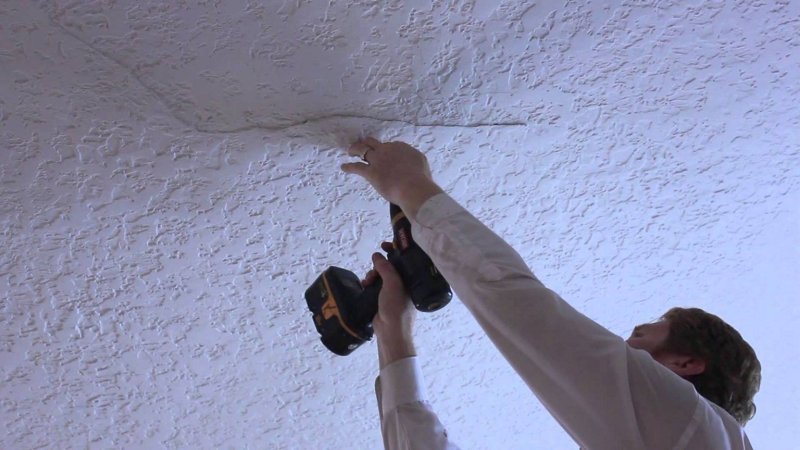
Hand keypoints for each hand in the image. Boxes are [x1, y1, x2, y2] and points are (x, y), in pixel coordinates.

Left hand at [341, 137, 443, 219]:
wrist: (413, 187)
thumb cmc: (421, 179)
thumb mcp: (422, 165)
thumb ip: (415, 163)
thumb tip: (413, 166)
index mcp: (401, 147)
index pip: (391, 145)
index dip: (386, 150)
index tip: (385, 154)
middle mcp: (388, 150)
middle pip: (374, 143)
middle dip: (368, 143)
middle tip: (363, 144)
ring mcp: (378, 160)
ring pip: (362, 149)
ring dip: (355, 149)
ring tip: (350, 151)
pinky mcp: (370, 172)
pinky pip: (356, 167)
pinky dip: (349, 167)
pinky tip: (343, 167)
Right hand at [362, 242, 416, 367]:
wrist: (390, 332)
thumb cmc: (396, 307)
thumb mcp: (392, 284)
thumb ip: (385, 268)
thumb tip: (377, 255)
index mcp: (411, 279)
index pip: (404, 259)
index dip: (394, 250)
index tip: (384, 245)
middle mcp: (403, 283)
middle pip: (389, 266)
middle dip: (378, 266)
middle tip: (373, 273)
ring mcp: (393, 291)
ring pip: (380, 275)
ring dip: (372, 275)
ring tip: (367, 282)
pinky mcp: (383, 298)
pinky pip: (375, 285)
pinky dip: (369, 283)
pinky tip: (364, 286)